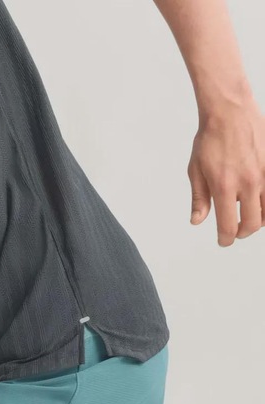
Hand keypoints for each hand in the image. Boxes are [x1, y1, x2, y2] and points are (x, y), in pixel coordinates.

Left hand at [187, 100, 264, 246]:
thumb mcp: (196, 171)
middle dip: (242, 232)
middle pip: (253, 223)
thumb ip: (200, 199)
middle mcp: (248, 182)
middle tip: (235, 232)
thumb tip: (198, 221)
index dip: (225, 239)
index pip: (228, 225)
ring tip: (248, 218)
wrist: (230, 112)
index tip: (223, 241)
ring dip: (258, 219)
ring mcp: (264, 174)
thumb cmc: (210, 141)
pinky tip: (259, 202)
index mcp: (224, 186)